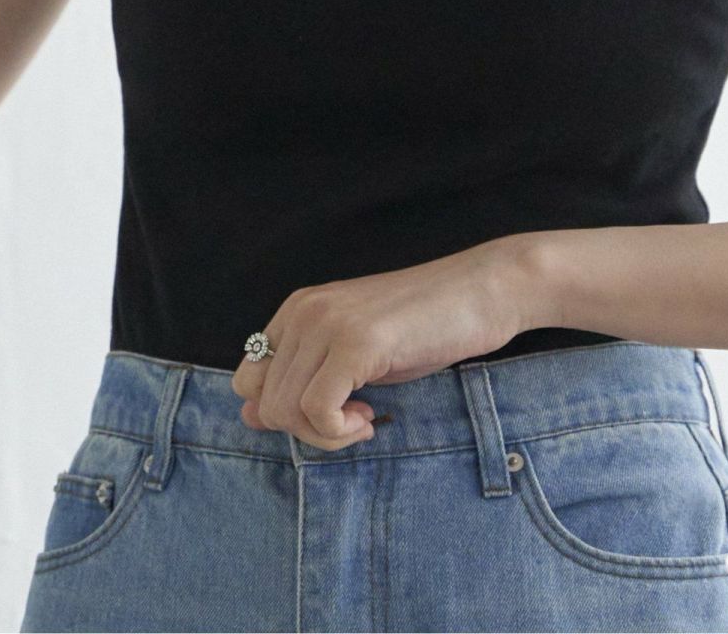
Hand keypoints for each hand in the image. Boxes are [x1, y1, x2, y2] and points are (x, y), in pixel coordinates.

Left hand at [230, 239, 539, 450]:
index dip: (284, 411)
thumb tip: (249, 417)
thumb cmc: (424, 327)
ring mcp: (327, 322)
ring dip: (326, 434)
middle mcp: (303, 310)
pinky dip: (340, 431)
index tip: (330, 412)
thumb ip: (302, 380)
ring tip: (364, 418)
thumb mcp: (353, 356)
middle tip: (352, 421)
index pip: (248, 379)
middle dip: (305, 430)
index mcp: (297, 309)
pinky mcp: (356, 341)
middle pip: (265, 401)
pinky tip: (369, 418)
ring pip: (285, 410)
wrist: (480, 293)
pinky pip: (317, 410)